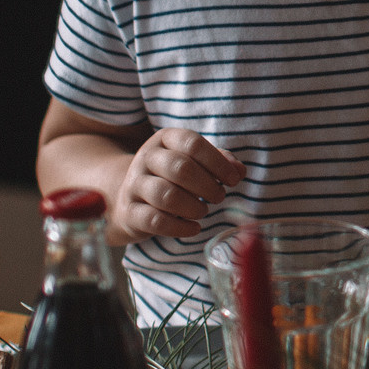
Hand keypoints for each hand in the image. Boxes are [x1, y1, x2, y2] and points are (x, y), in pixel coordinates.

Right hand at [113, 127, 244, 244]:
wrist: (129, 197)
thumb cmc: (172, 178)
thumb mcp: (194, 161)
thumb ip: (220, 161)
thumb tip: (239, 170)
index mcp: (165, 139)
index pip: (193, 144)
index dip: (218, 162)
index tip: (234, 179)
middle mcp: (147, 158)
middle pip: (180, 168)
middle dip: (207, 186)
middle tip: (219, 197)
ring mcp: (135, 185)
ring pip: (167, 195)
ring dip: (194, 207)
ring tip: (203, 211)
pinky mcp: (129, 211)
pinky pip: (155, 221)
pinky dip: (180, 228)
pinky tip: (194, 228)